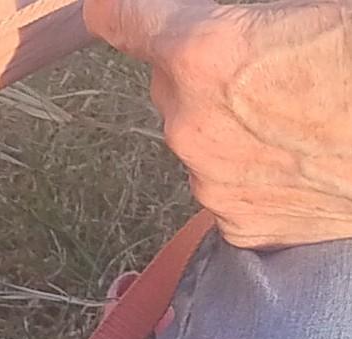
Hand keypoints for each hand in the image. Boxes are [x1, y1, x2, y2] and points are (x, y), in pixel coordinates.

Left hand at [86, 0, 351, 248]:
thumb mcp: (314, 3)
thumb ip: (241, 9)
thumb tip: (217, 16)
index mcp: (203, 51)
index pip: (115, 15)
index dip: (134, 6)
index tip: (148, 7)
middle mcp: (192, 123)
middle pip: (166, 75)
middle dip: (204, 60)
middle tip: (278, 52)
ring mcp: (214, 183)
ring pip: (199, 131)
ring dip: (233, 114)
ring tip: (308, 104)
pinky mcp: (244, 226)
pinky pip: (230, 181)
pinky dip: (258, 165)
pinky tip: (312, 150)